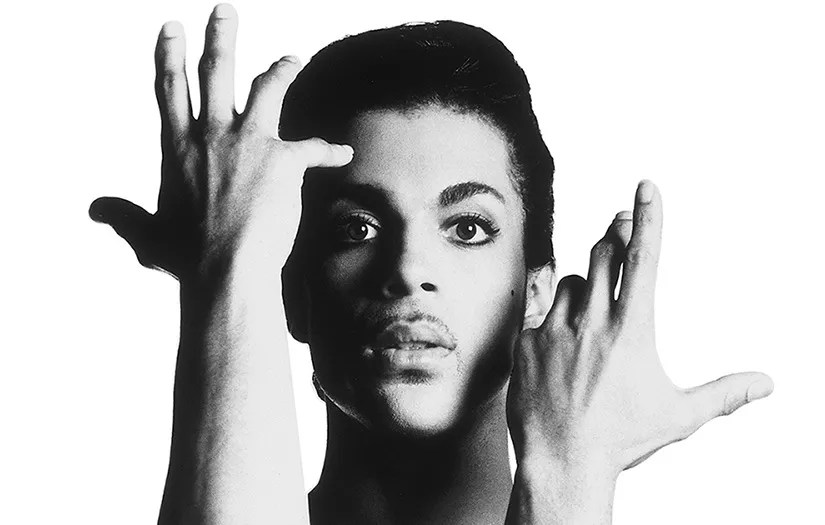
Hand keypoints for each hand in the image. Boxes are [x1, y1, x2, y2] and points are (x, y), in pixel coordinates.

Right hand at [89, 4, 351, 280]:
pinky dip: (330, 150)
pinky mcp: (284, 160)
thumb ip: (124, 216)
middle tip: (226, 11)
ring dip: (281, 69)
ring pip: (266, 89)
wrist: (226, 269)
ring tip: (291, 58)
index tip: (171, 28)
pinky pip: (313, 147)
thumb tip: (97, 209)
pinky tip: (344, 152)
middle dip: (221, 36)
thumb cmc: (187, 257)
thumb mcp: (147, 234)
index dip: (170, 55)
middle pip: (217, 72)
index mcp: (179, 147)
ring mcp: (249, 143)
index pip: (171, 90)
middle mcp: (212, 135)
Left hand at [507, 180, 772, 479]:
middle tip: (618, 223)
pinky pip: (535, 308)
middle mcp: (591, 321)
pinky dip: (549, 310)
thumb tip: (766, 384)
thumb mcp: (680, 416)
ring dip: (584, 282)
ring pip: (569, 281)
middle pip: (602, 254)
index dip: (649, 218)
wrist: (563, 461)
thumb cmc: (623, 440)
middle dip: (613, 235)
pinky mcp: (525, 341)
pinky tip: (556, 325)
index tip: (645, 184)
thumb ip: (723, 393)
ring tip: (592, 302)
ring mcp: (553, 329)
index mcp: (631, 330)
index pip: (643, 260)